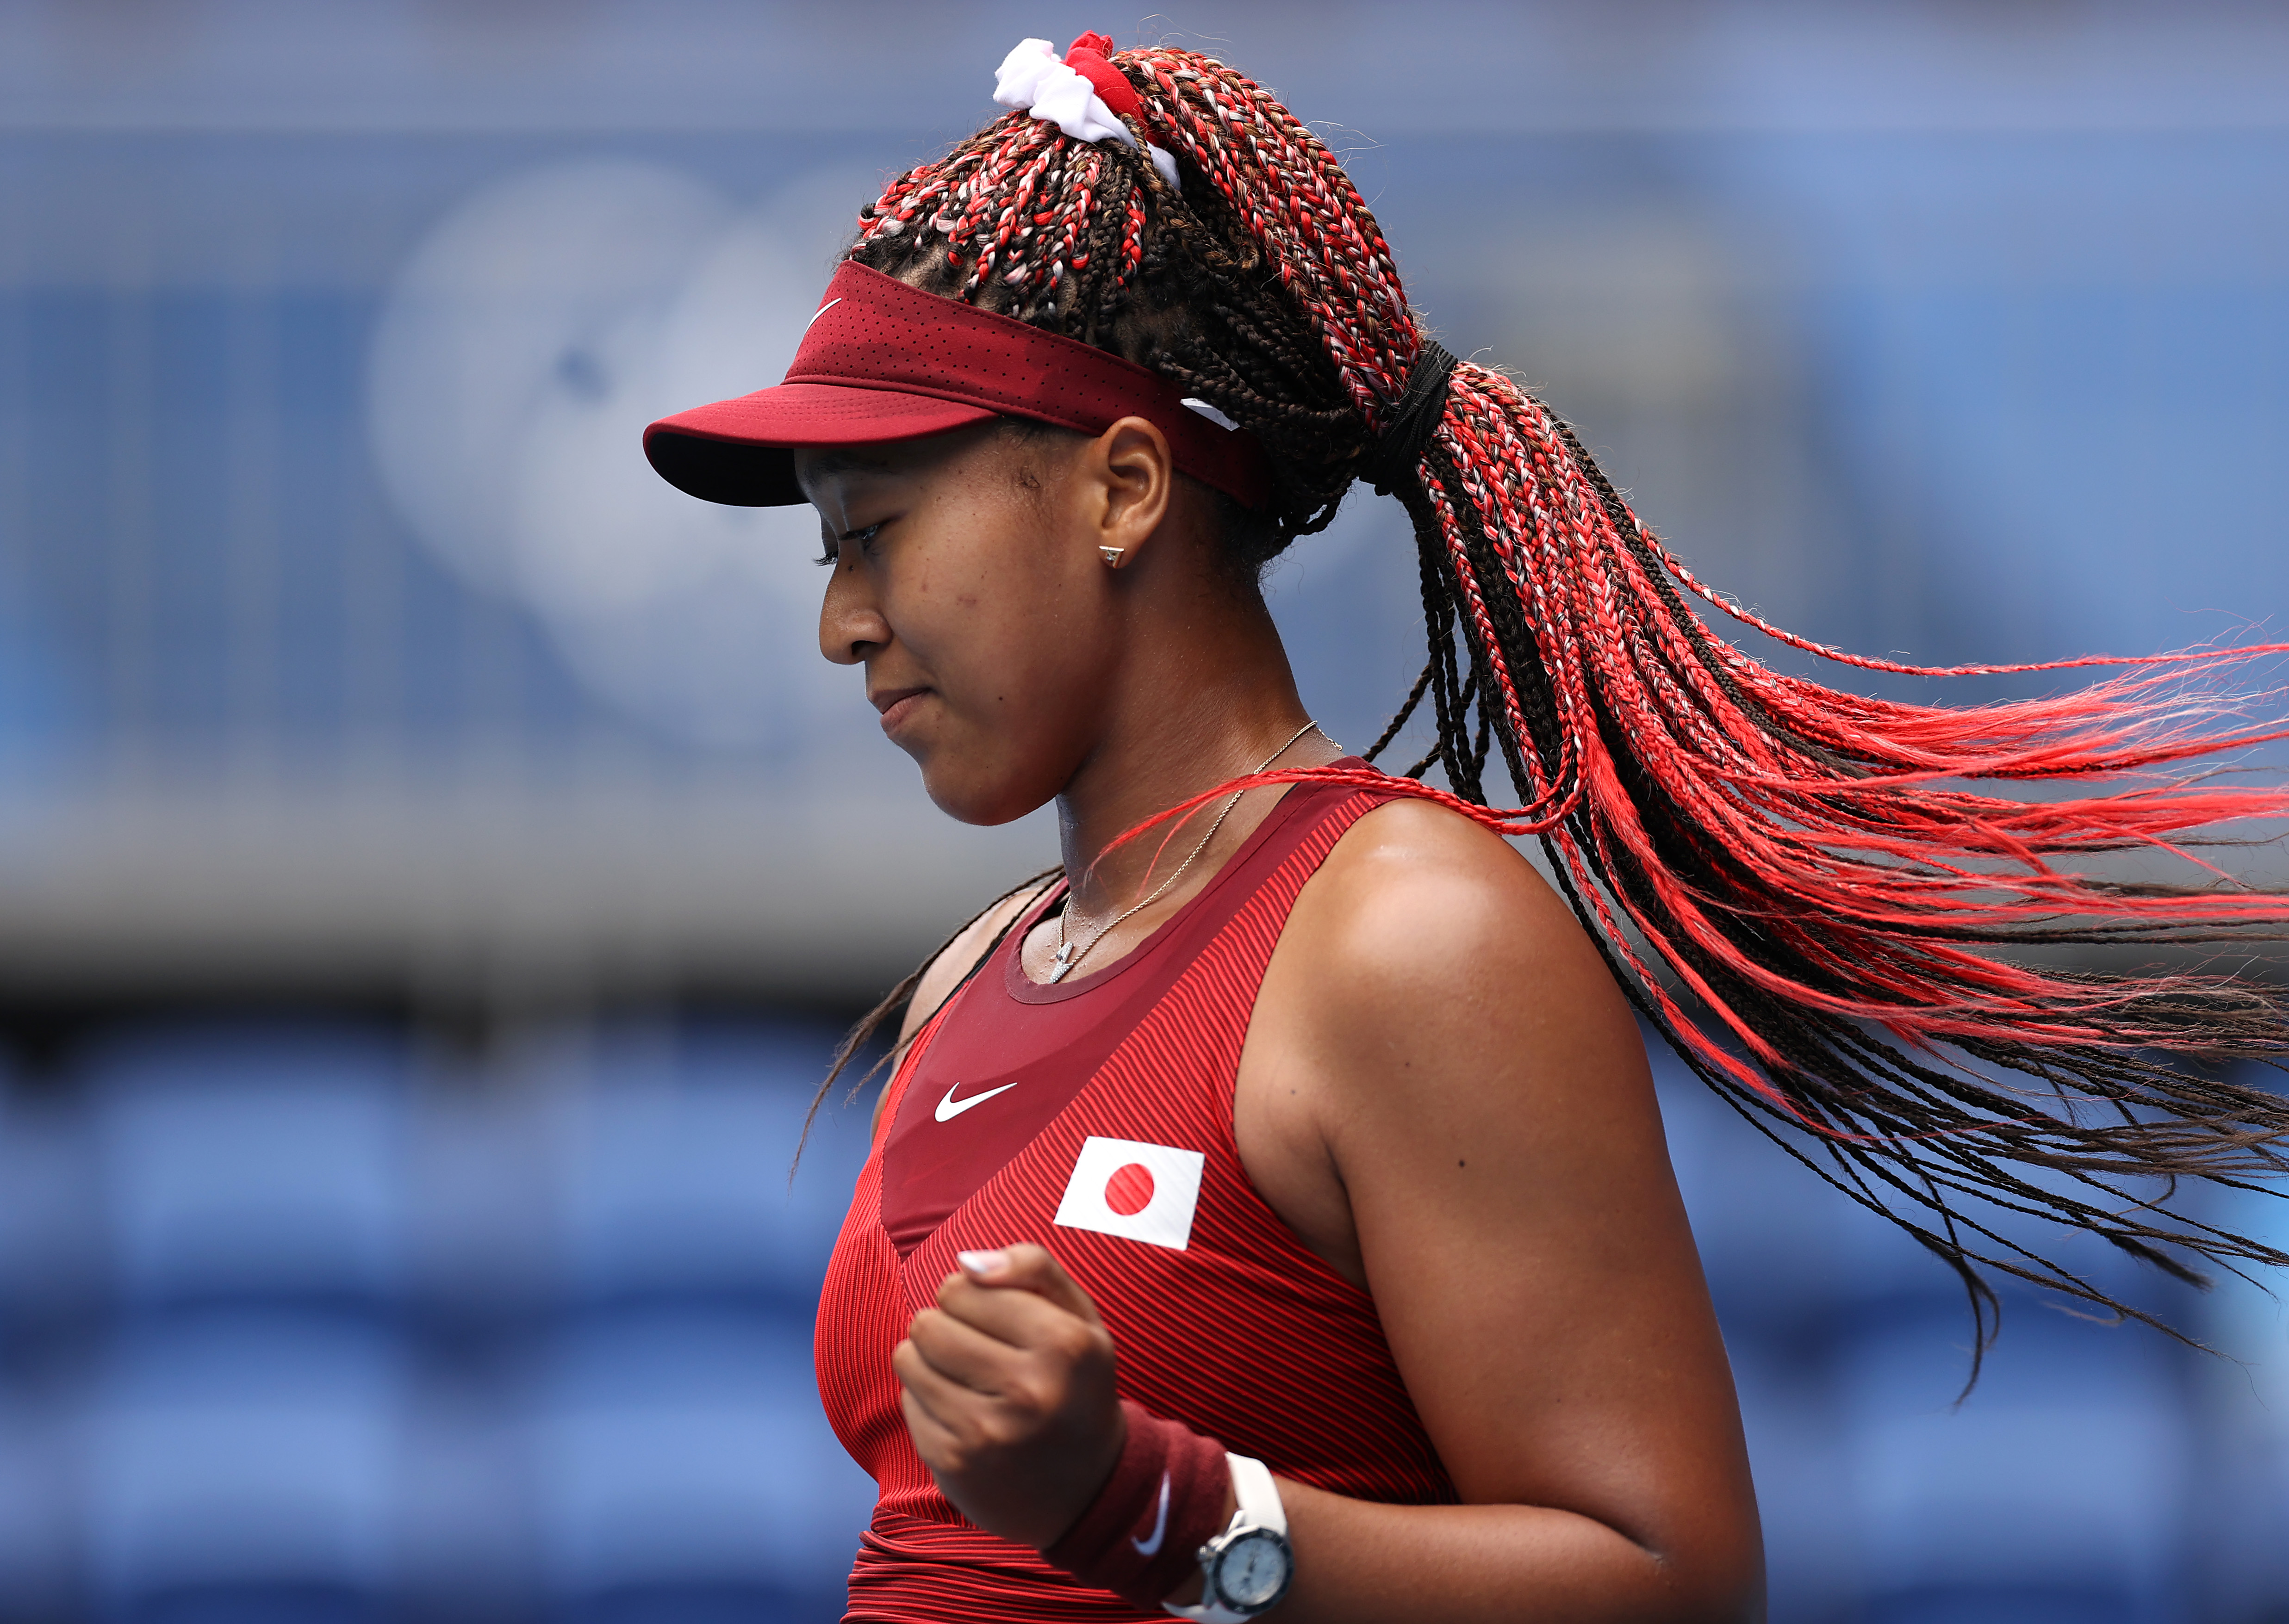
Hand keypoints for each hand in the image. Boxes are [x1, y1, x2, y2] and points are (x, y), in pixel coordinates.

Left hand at [893, 1242, 1126, 1548]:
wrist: (1090, 1490)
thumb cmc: (1078, 1388)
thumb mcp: (1081, 1319)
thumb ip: (1033, 1267)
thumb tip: (966, 1262)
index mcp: (1064, 1345)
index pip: (963, 1287)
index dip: (969, 1293)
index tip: (991, 1315)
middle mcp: (1028, 1390)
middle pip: (928, 1323)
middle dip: (944, 1324)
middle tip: (974, 1346)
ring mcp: (987, 1433)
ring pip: (909, 1359)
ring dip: (928, 1359)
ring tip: (964, 1375)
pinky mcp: (954, 1465)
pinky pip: (908, 1403)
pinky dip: (927, 1400)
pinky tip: (962, 1412)